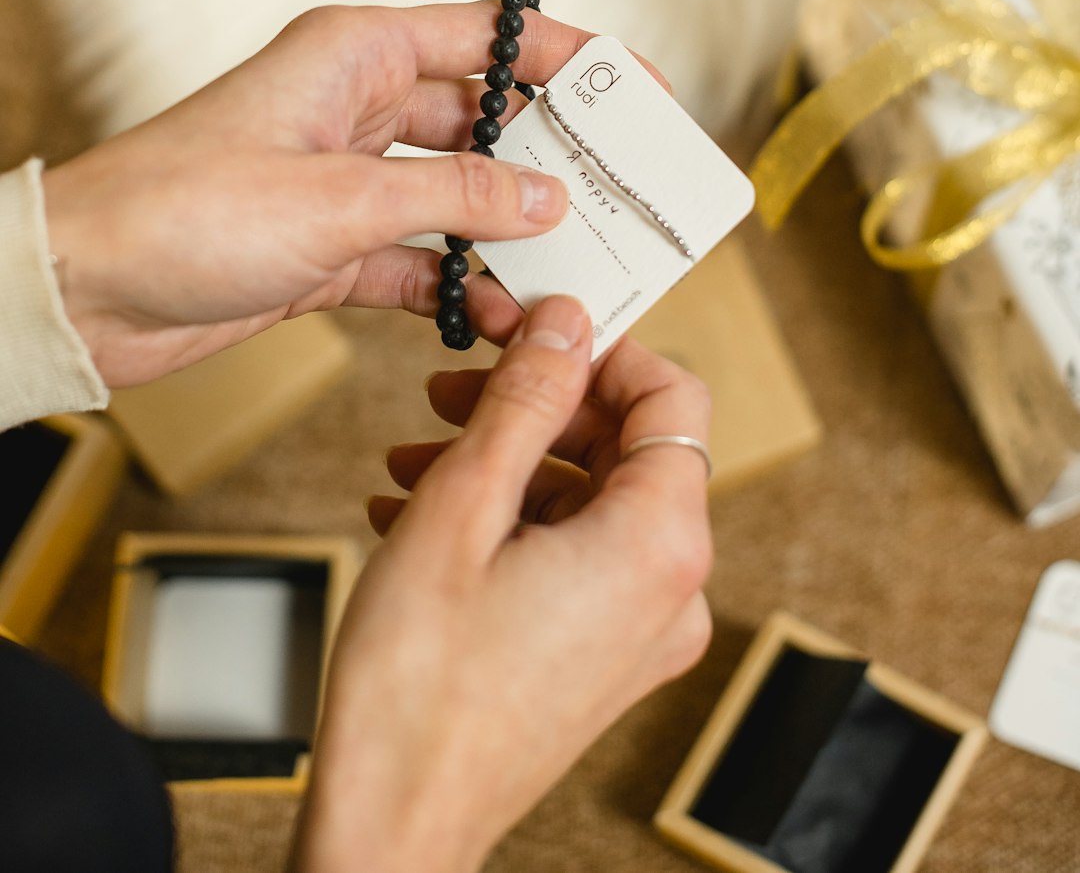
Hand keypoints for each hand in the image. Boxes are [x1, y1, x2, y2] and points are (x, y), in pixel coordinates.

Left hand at [42, 2, 595, 385]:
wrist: (84, 290)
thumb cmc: (186, 210)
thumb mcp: (341, 200)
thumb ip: (457, 198)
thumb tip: (550, 197)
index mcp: (358, 54)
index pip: (488, 37)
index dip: (569, 56)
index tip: (638, 84)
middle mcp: (358, 106)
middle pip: (484, 119)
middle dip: (553, 155)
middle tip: (625, 190)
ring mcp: (347, 178)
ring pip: (458, 195)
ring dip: (511, 230)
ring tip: (580, 264)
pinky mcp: (331, 245)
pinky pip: (419, 258)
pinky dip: (458, 284)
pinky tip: (502, 314)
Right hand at [291, 296, 712, 872]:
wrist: (394, 828)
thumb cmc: (419, 688)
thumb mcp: (463, 506)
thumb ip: (525, 400)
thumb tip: (564, 323)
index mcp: (658, 543)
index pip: (671, 396)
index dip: (598, 349)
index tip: (530, 332)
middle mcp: (672, 588)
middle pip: (626, 446)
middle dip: (536, 406)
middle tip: (453, 390)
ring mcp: (642, 631)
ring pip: (589, 500)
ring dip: (507, 464)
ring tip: (414, 460)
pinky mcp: (606, 658)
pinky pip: (575, 556)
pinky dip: (509, 521)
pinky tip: (423, 516)